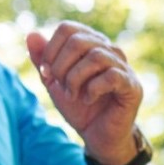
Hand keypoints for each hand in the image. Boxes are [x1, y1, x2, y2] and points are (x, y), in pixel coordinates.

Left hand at [27, 21, 143, 164]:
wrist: (97, 136)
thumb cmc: (79, 107)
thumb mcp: (54, 82)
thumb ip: (43, 59)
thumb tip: (31, 34)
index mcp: (91, 44)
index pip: (67, 29)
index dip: (50, 50)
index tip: (46, 74)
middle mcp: (109, 50)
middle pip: (78, 41)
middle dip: (61, 67)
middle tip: (61, 86)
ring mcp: (123, 67)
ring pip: (95, 56)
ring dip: (75, 79)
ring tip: (73, 95)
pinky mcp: (132, 86)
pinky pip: (111, 76)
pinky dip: (93, 89)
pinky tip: (88, 100)